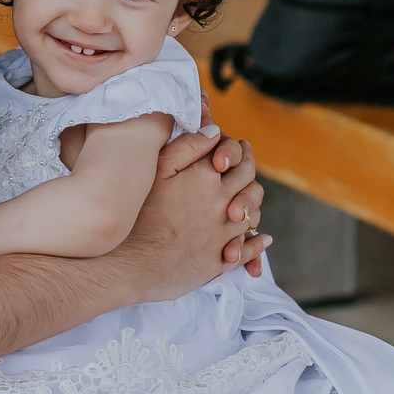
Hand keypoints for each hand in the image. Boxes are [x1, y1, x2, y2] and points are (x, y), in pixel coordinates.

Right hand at [120, 127, 269, 297]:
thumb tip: (214, 130)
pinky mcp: (220, 260)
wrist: (131, 262)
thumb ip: (187, 147)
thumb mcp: (157, 171)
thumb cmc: (138, 214)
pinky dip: (258, 243)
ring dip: (253, 204)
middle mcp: (222, 203)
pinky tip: (261, 238)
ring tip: (248, 199)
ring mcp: (224, 233)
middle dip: (250, 172)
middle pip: (250, 183)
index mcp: (207, 178)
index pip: (238, 157)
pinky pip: (249, 250)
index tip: (242, 145)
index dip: (241, 150)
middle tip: (247, 166)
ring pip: (253, 214)